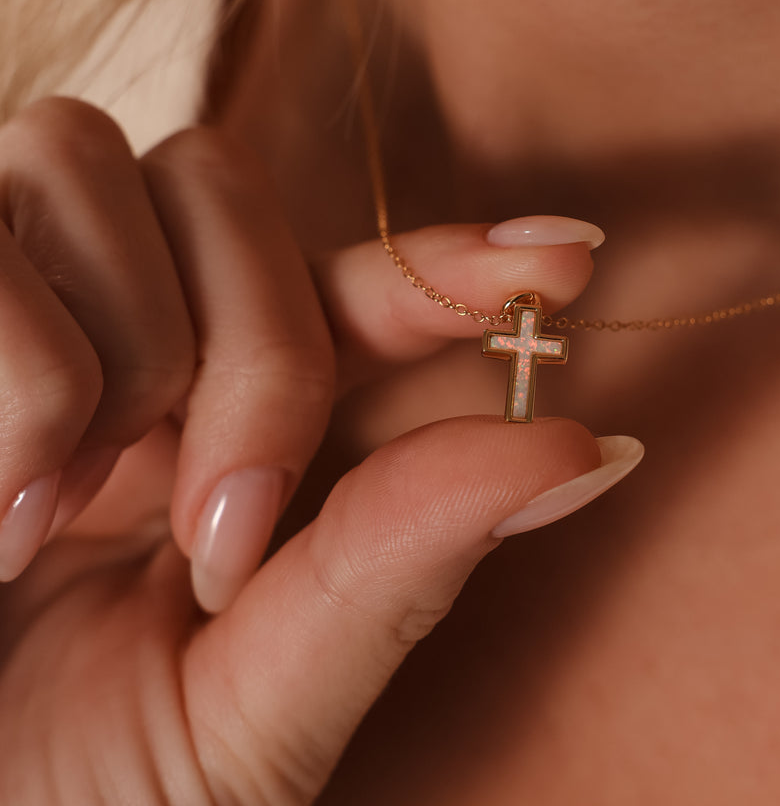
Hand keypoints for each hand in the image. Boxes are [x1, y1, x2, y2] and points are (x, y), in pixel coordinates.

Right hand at [0, 99, 641, 803]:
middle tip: (224, 535)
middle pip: (224, 187)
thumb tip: (596, 452)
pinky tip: (0, 513)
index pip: (350, 286)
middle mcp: (120, 333)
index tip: (566, 256)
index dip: (449, 257)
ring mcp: (10, 302)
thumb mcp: (254, 704)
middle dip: (261, 352)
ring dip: (126, 351)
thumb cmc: (81, 794)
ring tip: (62, 519)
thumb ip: (401, 563)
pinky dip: (19, 375)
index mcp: (216, 413)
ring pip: (93, 161)